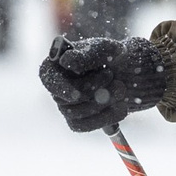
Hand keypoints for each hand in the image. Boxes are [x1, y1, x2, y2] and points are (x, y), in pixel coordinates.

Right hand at [38, 35, 170, 133]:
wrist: (129, 72)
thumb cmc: (112, 56)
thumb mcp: (105, 49)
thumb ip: (87, 55)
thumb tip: (65, 62)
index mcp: (56, 64)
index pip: (47, 77)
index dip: (59, 88)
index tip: (76, 95)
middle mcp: (57, 86)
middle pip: (61, 98)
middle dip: (90, 89)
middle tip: (111, 75)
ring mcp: (66, 105)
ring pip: (74, 113)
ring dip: (101, 102)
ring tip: (120, 87)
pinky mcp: (78, 120)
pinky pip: (84, 126)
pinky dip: (105, 118)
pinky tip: (121, 107)